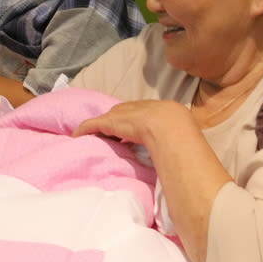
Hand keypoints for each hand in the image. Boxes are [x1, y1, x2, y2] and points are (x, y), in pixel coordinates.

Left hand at [73, 99, 190, 145]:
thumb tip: (187, 153)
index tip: (129, 132)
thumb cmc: (178, 129)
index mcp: (152, 109)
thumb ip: (175, 138)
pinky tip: (75, 137)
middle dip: (115, 121)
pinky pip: (91, 125)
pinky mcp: (108, 122)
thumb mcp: (178, 131)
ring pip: (105, 119)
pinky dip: (83, 130)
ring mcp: (120, 115)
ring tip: (94, 136)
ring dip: (100, 127)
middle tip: (111, 134)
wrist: (168, 124)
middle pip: (119, 114)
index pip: (137, 114)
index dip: (132, 122)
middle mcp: (134, 108)